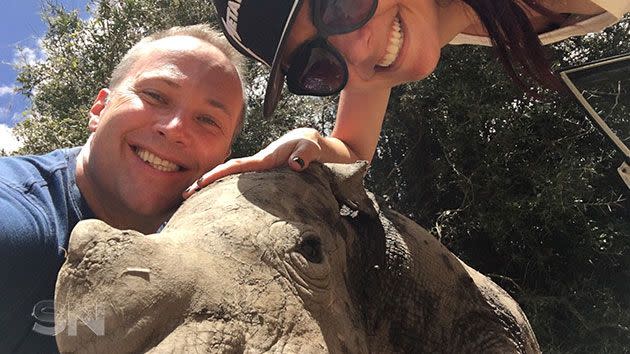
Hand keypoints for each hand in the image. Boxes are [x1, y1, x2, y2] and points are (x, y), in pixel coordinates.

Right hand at [183, 128, 321, 198]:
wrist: (309, 142)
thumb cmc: (311, 144)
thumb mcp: (311, 148)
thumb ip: (305, 155)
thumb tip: (295, 165)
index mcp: (264, 160)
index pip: (237, 167)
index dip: (219, 174)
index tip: (201, 182)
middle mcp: (257, 165)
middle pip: (227, 174)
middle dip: (206, 182)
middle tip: (185, 195)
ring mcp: (258, 173)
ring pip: (231, 181)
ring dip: (212, 189)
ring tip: (192, 202)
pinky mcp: (262, 179)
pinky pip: (241, 186)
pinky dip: (226, 192)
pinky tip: (216, 203)